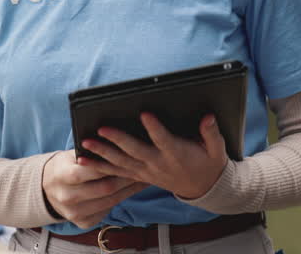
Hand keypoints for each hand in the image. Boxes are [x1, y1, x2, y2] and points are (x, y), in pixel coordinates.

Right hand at [41, 150, 149, 228]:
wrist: (47, 189)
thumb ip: (88, 152)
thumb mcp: (70, 155)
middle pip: (104, 188)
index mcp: (61, 175)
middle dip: (127, 177)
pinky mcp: (82, 222)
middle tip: (146, 167)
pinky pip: (107, 211)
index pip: (91, 169)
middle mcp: (67, 197)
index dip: (112, 162)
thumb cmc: (65, 166)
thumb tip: (117, 141)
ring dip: (129, 190)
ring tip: (145, 178)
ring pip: (109, 201)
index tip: (131, 154)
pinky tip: (133, 190)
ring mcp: (74, 213)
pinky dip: (122, 200)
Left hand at [80, 113, 227, 199]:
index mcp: (176, 153)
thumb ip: (211, 132)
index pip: (163, 140)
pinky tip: (83, 160)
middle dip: (118, 139)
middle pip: (135, 151)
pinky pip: (116, 172)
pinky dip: (99, 167)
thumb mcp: (217, 148)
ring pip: (121, 162)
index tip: (145, 114)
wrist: (202, 187)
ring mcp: (146, 170)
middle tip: (102, 128)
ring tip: (85, 143)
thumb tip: (208, 117)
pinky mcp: (139, 175)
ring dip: (102, 153)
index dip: (155, 128)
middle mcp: (158, 163)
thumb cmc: (209, 162)